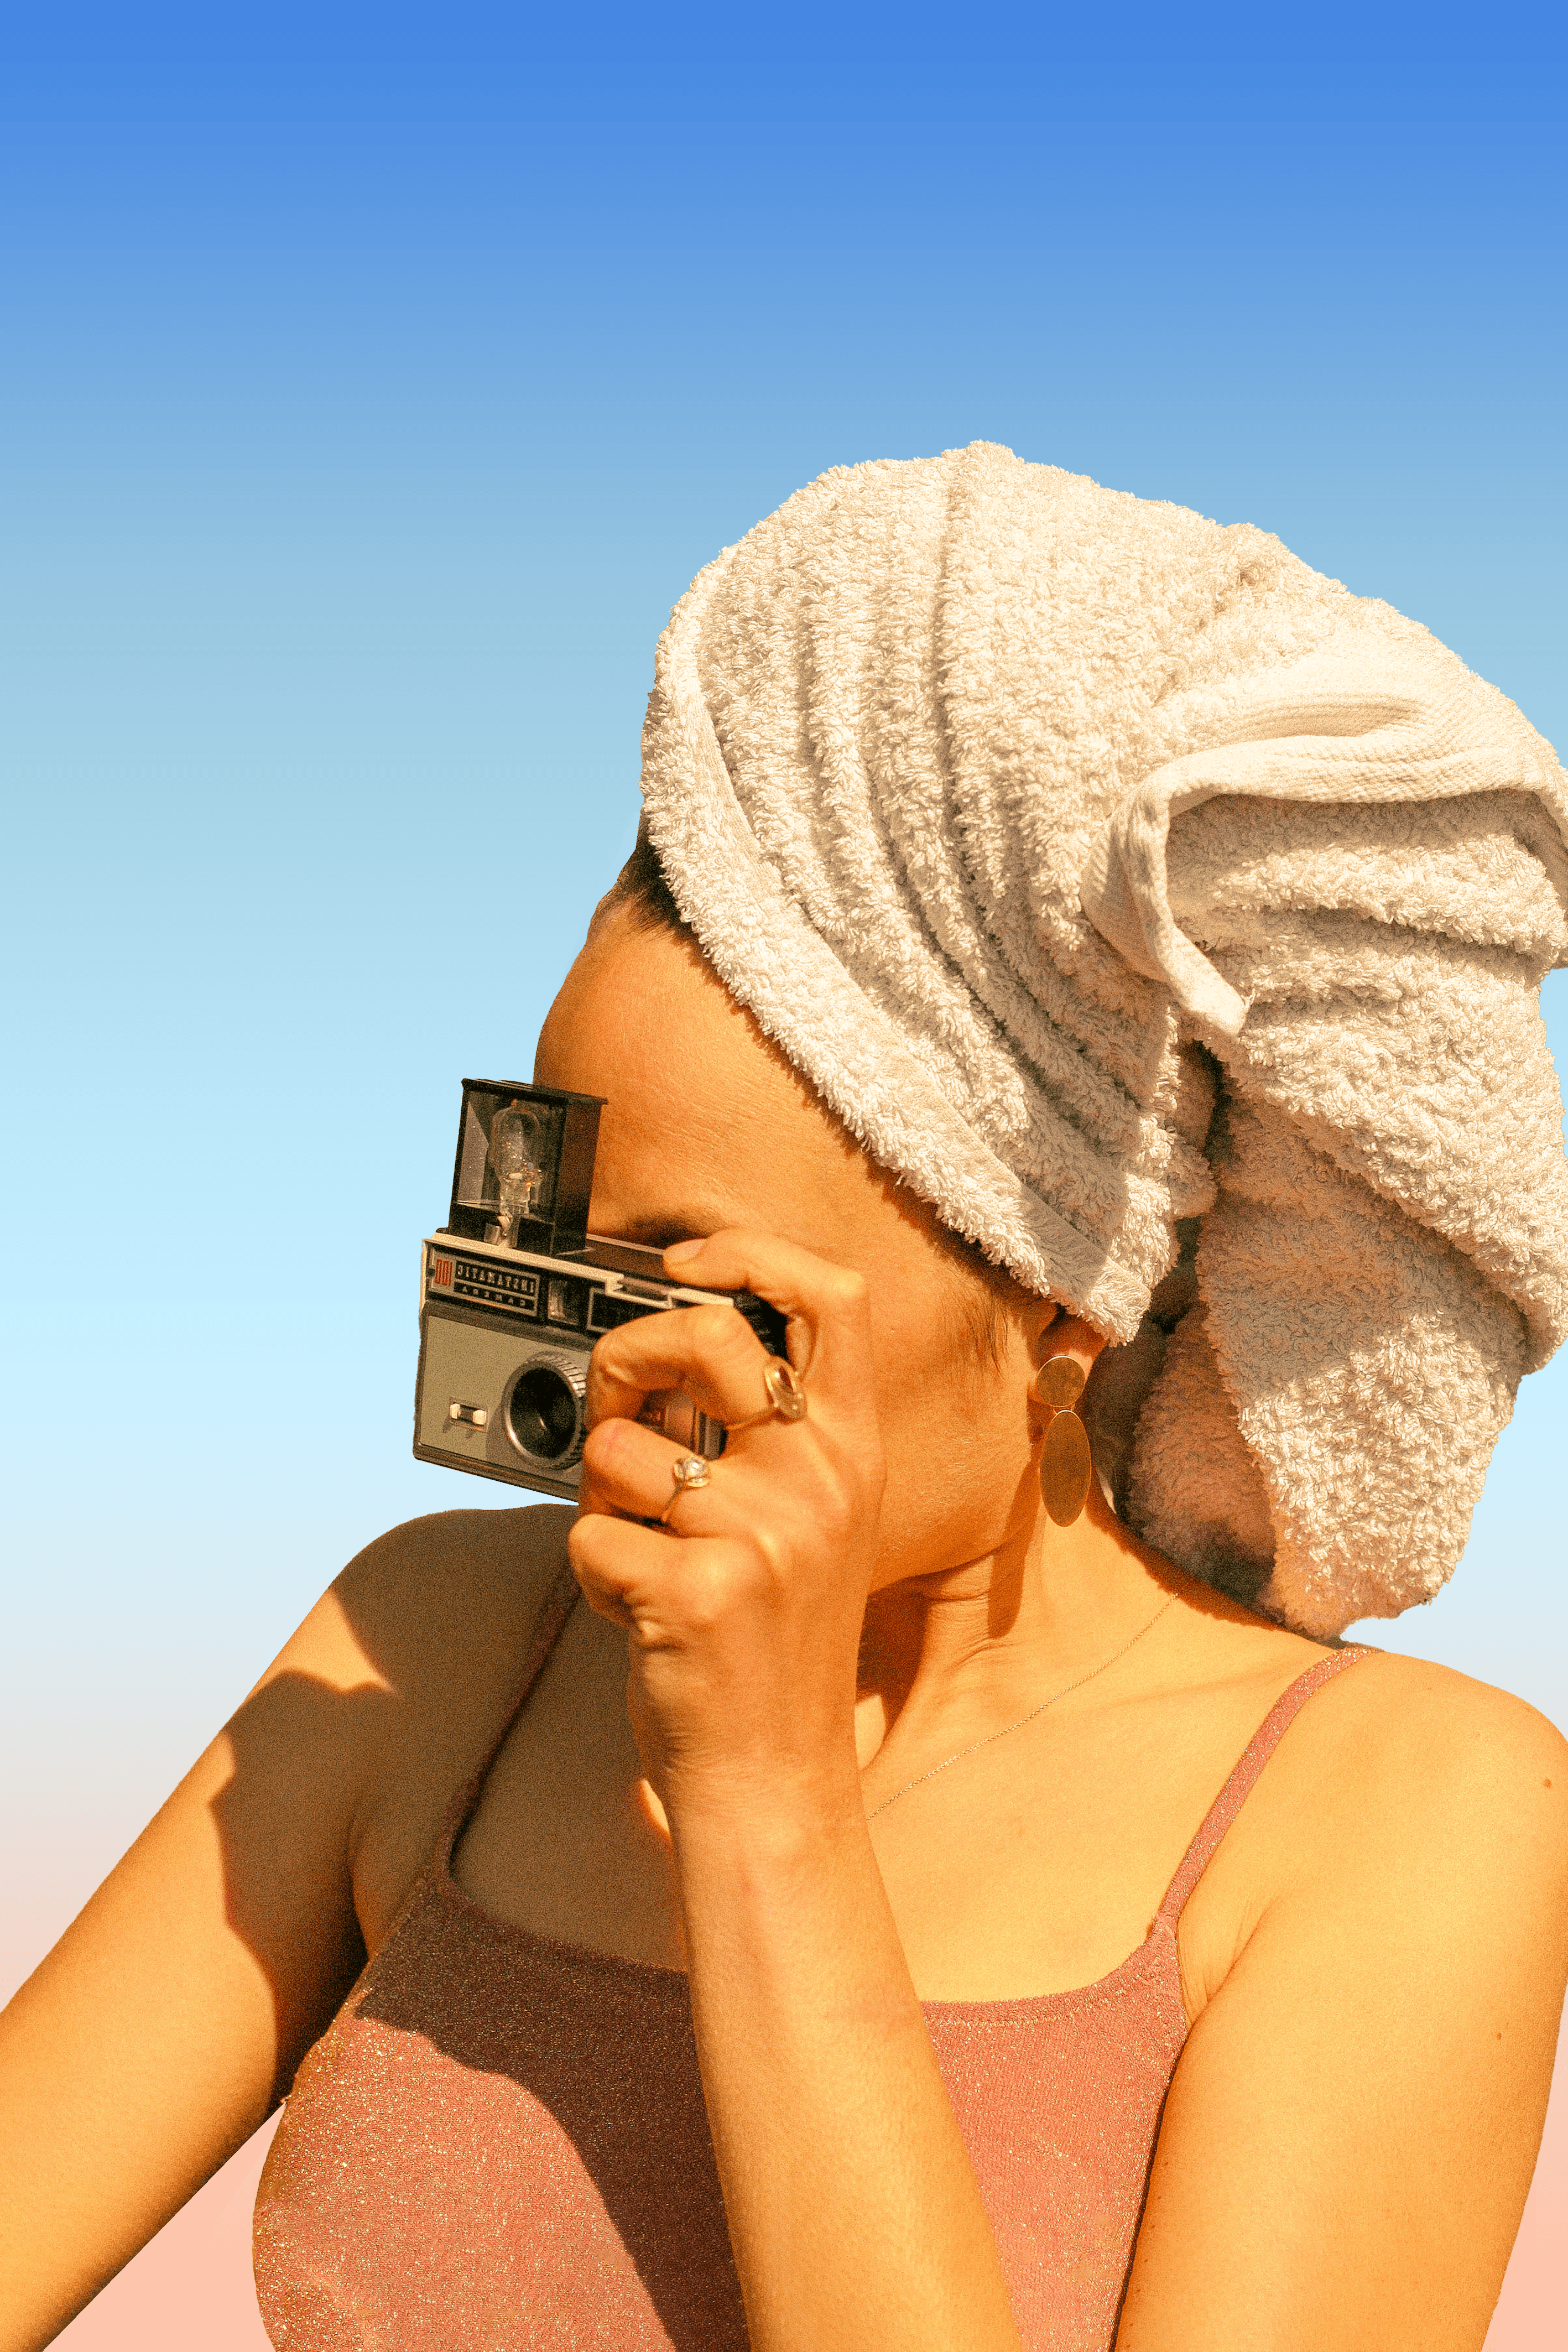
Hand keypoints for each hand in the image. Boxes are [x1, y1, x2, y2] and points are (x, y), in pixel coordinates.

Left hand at [568, 1230, 886, 1831]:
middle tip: (616, 1401)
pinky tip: (634, 1609)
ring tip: (642, 1549)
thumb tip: (671, 1339)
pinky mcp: (697, 1592)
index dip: (753, 1251)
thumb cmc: (775, 1645)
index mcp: (852, 1451)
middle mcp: (819, 1481)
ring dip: (602, 1497)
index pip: (834, 1297)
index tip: (687, 1262)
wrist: (773, 1776)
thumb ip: (770, 1432)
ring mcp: (764, 1536)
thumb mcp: (812, 1520)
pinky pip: (590, 1534)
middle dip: (628, 1354)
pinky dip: (591, 1571)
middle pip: (708, 1334)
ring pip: (622, 1448)